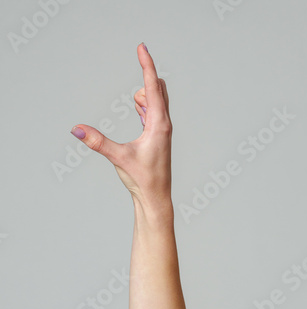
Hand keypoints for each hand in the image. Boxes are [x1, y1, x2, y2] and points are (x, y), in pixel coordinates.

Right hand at [70, 43, 172, 209]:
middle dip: (147, 77)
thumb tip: (77, 129)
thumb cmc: (143, 179)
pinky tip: (139, 107)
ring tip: (135, 99)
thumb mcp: (118, 157)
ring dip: (147, 93)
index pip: (154, 87)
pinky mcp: (158, 138)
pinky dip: (147, 105)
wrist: (155, 198)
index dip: (147, 65)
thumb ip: (97, 142)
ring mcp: (162, 132)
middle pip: (160, 90)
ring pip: (159, 102)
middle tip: (139, 60)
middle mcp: (164, 125)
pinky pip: (155, 114)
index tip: (142, 47)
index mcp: (159, 125)